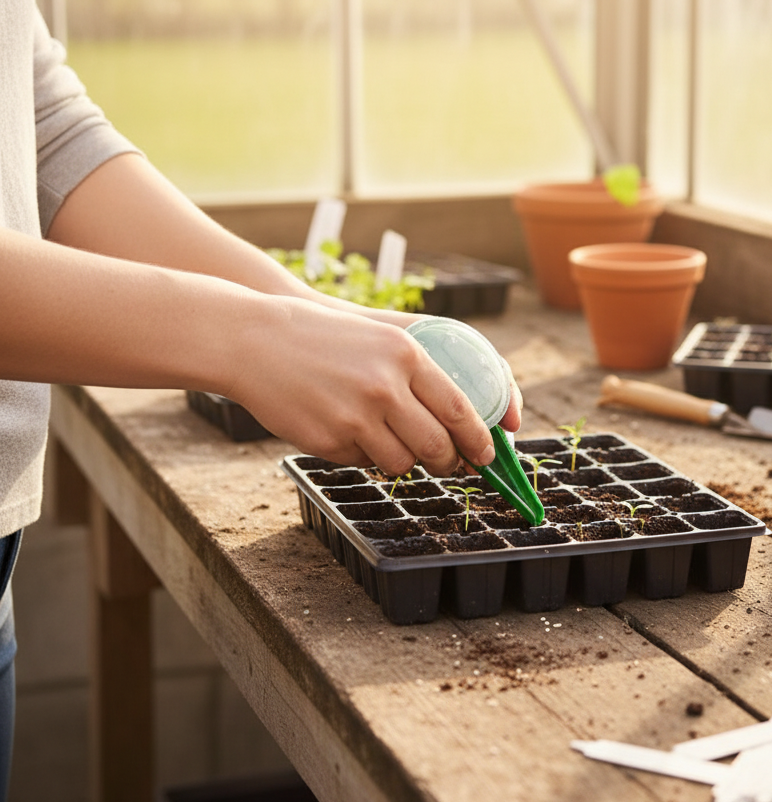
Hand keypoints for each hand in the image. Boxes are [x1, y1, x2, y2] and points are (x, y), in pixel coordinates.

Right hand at [226, 299, 496, 475]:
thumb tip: (460, 416)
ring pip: (402, 463)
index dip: (478, 439)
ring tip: (395, 447)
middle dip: (450, 463)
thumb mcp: (380, 338)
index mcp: (405, 356)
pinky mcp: (328, 440)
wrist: (255, 340)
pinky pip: (364, 463)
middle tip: (451, 465)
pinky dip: (366, 457)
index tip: (486, 453)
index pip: (459, 409)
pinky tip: (351, 434)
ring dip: (405, 463)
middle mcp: (385, 387)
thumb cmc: (324, 336)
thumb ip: (418, 372)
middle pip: (436, 446)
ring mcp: (355, 417)